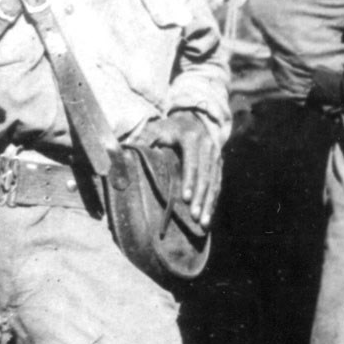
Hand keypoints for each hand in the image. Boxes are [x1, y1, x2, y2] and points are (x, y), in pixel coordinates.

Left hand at [146, 109, 223, 223]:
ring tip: (204, 223)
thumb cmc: (168, 128)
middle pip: (206, 175)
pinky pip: (218, 184)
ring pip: (214, 182)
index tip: (185, 199)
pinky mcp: (219, 164)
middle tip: (195, 217)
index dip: (189, 181)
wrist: (192, 119)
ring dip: (209, 203)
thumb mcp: (155, 129)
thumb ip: (143, 138)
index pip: (192, 162)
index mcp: (192, 138)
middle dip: (201, 197)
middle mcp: (208, 146)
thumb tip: (124, 149)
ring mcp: (216, 155)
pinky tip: (209, 216)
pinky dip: (214, 201)